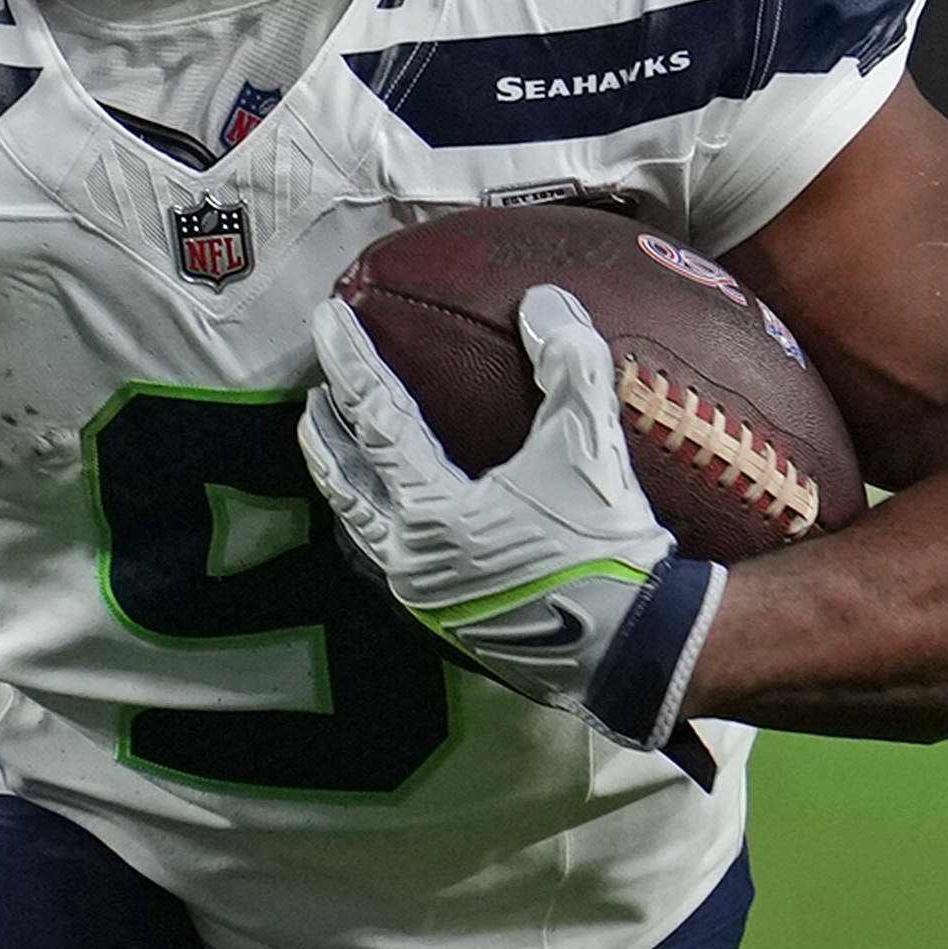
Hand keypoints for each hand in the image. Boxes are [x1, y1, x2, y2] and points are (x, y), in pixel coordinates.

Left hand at [298, 286, 725, 761]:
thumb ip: (569, 366)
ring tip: (338, 451)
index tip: (324, 319)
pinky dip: (380, 528)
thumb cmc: (604, 547)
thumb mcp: (589, 448)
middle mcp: (412, 558)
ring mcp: (426, 596)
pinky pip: (393, 563)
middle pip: (347, 482)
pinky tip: (396, 519)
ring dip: (345, 483)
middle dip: (325, 434)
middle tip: (313, 394)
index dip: (349, 363)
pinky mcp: (450, 621)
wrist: (634, 647)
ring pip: (363, 528)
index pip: (376, 418)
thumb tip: (544, 301)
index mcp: (433, 512)